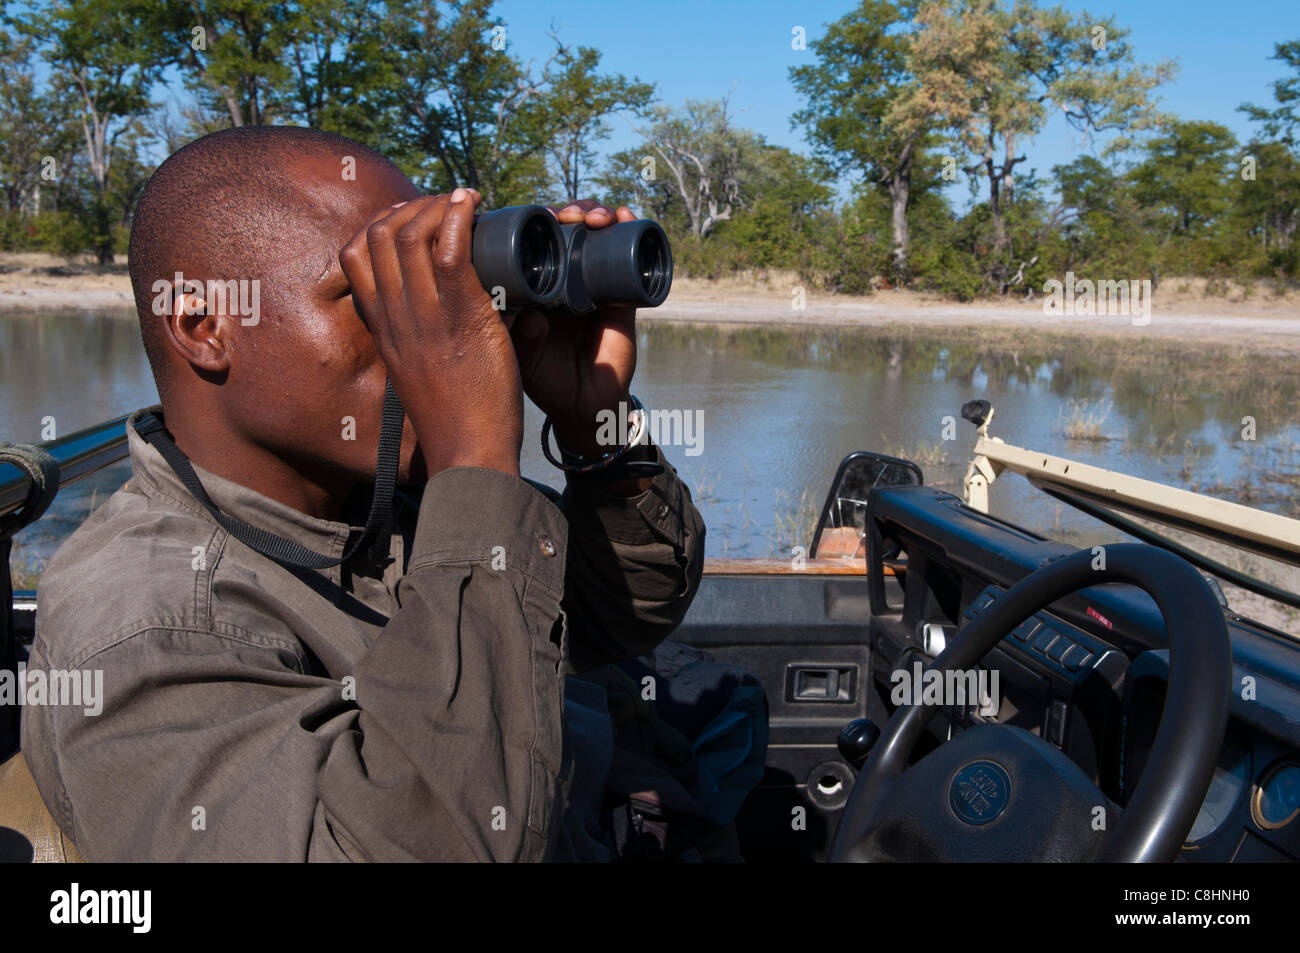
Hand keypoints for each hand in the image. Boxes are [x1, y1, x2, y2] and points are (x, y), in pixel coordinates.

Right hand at [340, 188, 523, 476]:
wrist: (470, 452)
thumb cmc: (457, 419)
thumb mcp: (422, 372)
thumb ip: (423, 339)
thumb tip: (443, 313)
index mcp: (382, 328)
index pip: (354, 256)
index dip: (379, 224)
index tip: (409, 218)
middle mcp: (394, 317)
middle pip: (377, 236)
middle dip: (408, 206)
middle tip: (442, 204)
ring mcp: (423, 316)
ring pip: (408, 236)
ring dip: (435, 206)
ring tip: (461, 201)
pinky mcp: (460, 318)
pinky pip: (450, 251)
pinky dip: (459, 217)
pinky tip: (472, 204)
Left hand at [510, 199, 639, 460]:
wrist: (586, 406)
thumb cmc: (547, 380)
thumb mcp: (520, 357)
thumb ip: (518, 336)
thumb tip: (527, 315)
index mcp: (532, 285)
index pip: (532, 241)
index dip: (532, 222)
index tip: (533, 217)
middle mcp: (563, 278)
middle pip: (564, 229)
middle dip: (565, 212)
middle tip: (563, 217)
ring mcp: (593, 282)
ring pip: (593, 233)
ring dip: (592, 214)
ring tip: (592, 219)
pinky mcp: (622, 294)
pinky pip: (627, 254)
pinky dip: (628, 228)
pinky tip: (621, 216)